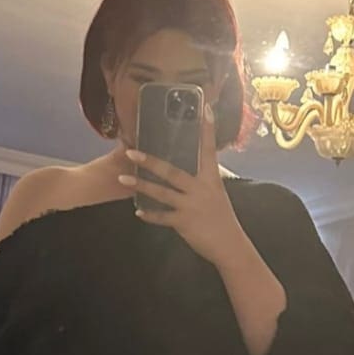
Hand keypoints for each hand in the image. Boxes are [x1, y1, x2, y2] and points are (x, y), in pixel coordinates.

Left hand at [118, 105, 245, 268]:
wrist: (230, 245)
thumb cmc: (222, 218)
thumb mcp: (216, 193)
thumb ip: (203, 180)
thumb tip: (195, 168)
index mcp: (211, 178)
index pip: (209, 149)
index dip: (207, 129)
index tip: (204, 109)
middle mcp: (201, 189)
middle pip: (172, 171)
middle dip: (150, 161)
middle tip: (131, 151)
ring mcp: (191, 205)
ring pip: (161, 192)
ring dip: (141, 185)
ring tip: (123, 179)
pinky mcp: (184, 222)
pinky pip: (162, 217)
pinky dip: (149, 215)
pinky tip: (137, 211)